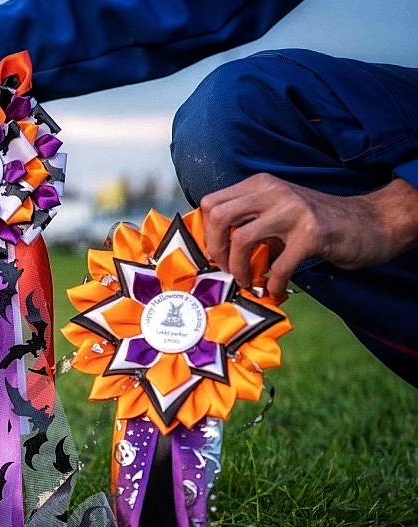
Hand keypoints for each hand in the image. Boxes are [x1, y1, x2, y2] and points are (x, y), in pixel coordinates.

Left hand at [200, 174, 417, 297]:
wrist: (370, 222)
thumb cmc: (317, 223)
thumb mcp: (278, 211)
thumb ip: (250, 220)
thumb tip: (214, 248)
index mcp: (261, 184)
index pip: (212, 203)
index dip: (207, 233)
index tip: (216, 253)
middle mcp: (274, 191)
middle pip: (220, 216)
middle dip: (215, 249)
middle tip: (226, 269)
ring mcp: (293, 210)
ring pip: (242, 239)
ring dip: (239, 269)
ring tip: (248, 281)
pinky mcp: (312, 233)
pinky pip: (278, 265)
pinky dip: (272, 284)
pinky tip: (275, 290)